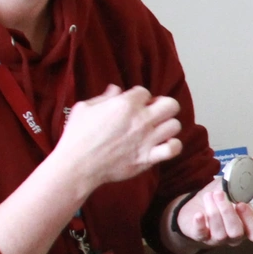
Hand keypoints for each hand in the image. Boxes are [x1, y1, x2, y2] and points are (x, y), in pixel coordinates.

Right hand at [51, 85, 181, 190]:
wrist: (78, 165)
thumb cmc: (77, 135)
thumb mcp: (84, 108)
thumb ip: (104, 97)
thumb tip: (116, 89)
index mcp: (126, 104)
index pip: (145, 92)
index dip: (139, 98)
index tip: (133, 105)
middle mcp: (141, 119)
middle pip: (171, 105)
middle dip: (163, 106)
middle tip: (152, 113)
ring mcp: (147, 139)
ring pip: (175, 125)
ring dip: (167, 126)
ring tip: (156, 130)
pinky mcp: (148, 157)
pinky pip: (174, 149)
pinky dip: (172, 146)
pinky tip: (163, 145)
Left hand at [174, 174, 252, 247]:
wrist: (194, 209)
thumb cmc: (218, 201)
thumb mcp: (231, 188)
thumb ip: (245, 176)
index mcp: (245, 225)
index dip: (252, 221)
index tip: (242, 204)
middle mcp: (233, 236)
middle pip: (236, 232)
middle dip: (228, 212)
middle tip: (220, 194)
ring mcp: (216, 239)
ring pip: (220, 233)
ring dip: (214, 212)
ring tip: (208, 195)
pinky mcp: (200, 237)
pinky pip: (201, 235)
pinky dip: (200, 224)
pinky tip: (198, 214)